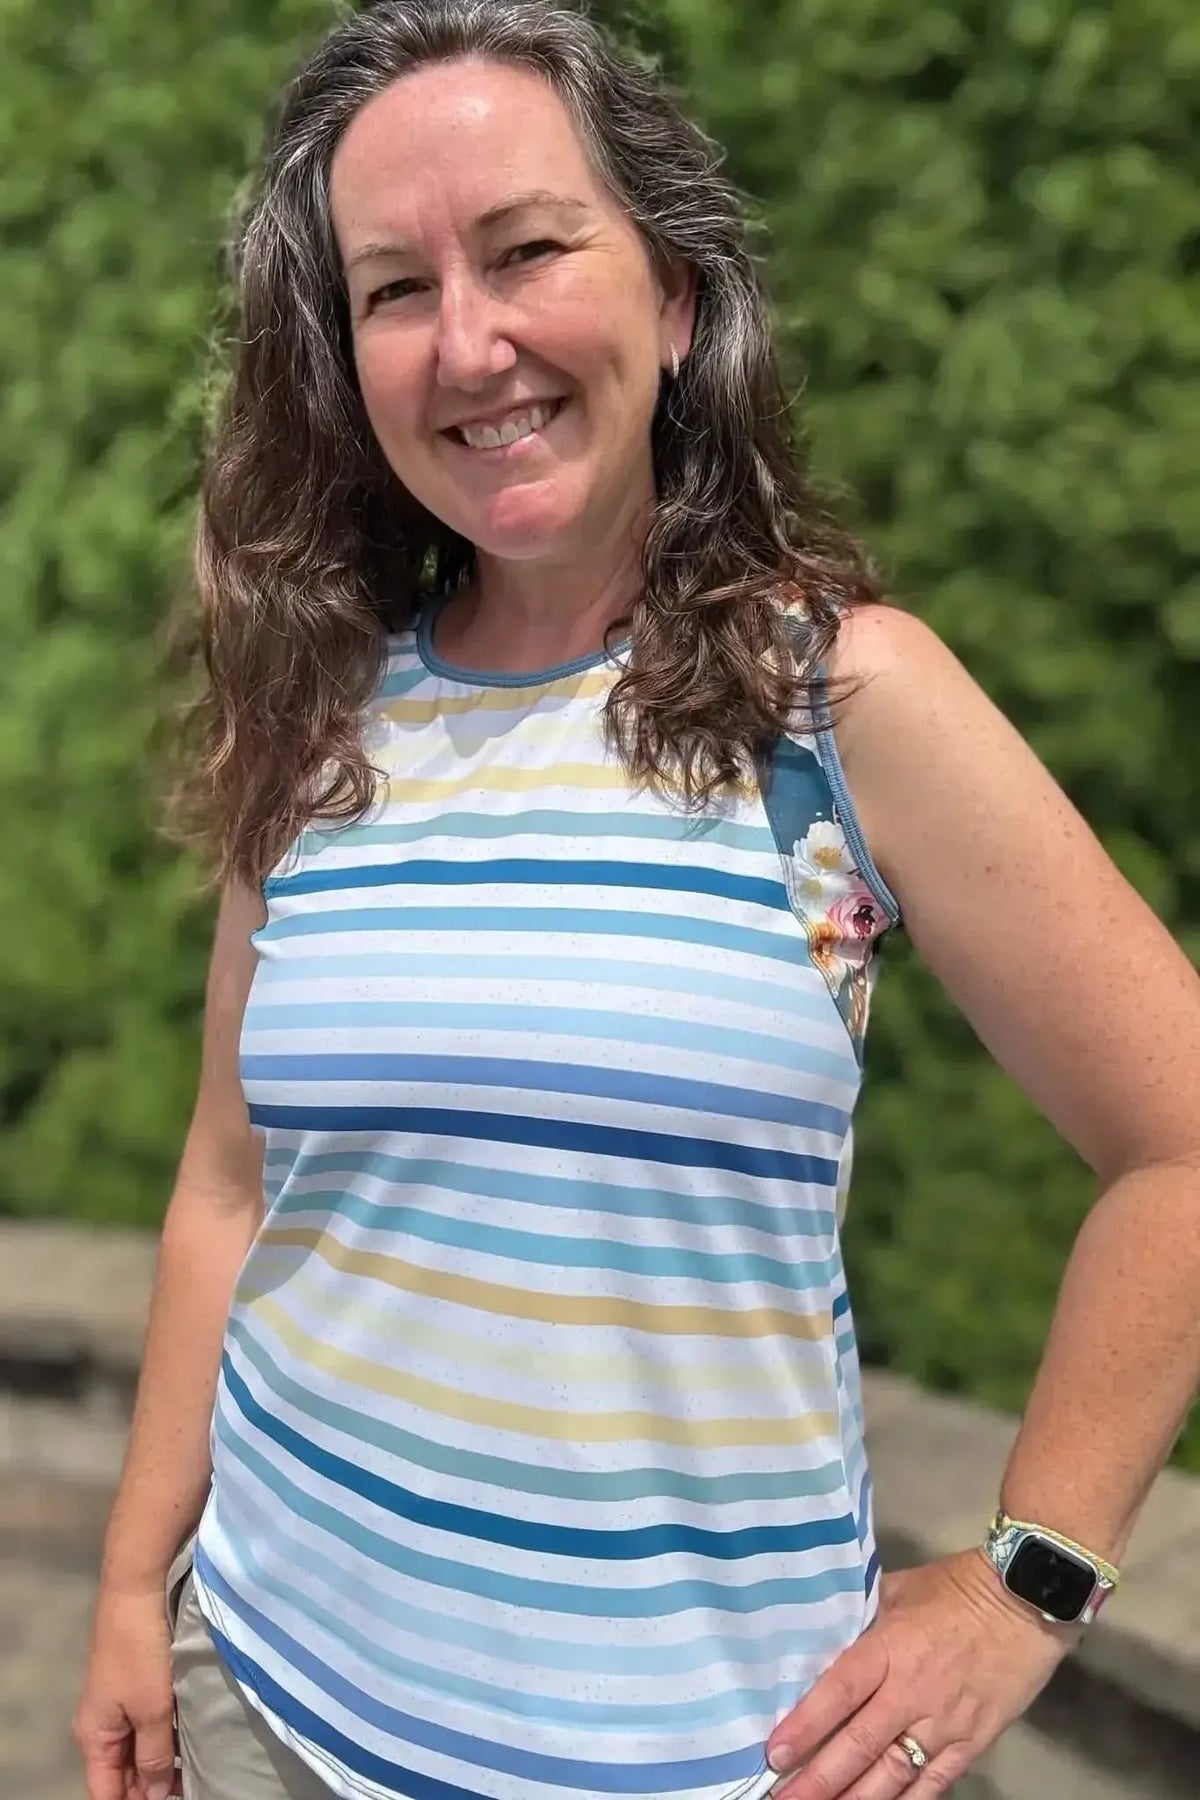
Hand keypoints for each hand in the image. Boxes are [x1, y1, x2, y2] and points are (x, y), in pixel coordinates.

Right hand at [74, 1582, 179, 1799]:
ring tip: (198, 1771)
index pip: (106, 1792)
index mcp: (95, 1736)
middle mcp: (103, 1723)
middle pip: (123, 1773)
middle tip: (192, 1788)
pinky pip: (150, 1723)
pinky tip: (194, 1741)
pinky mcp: (140, 1681)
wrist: (139, 1588)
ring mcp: (121, 1701)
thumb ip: (154, 1757)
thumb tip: (152, 1796)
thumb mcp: (152, 1710)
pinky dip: (167, 1735)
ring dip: (163, 1761)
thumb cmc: (141, 1651)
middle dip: (152, 1786)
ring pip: (140, 1747)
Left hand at [764, 1550, 1071, 1796]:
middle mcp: (911, 1693)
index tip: (775, 1754)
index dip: (805, 1726)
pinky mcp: (972, 1742)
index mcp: (889, 1648)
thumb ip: (866, 1619)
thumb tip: (835, 1637)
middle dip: (818, 1780)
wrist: (1026, 1600)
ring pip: (892, 1775)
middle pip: (858, 1745)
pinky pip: (935, 1783)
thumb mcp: (900, 1590)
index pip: (838, 1693)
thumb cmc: (957, 1587)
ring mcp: (943, 1723)